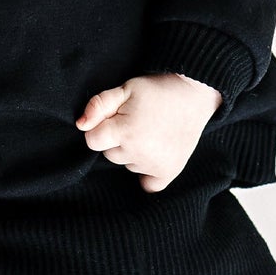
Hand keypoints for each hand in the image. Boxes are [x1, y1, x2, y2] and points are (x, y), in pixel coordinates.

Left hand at [75, 73, 224, 192]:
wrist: (194, 93)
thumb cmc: (157, 89)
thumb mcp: (125, 88)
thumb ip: (98, 105)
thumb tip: (81, 125)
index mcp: (125, 131)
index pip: (93, 141)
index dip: (101, 127)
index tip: (116, 117)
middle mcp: (139, 152)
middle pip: (110, 154)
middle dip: (117, 139)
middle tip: (137, 122)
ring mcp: (155, 165)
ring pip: (127, 165)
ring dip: (133, 152)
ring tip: (151, 131)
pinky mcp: (169, 172)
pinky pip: (148, 185)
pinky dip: (147, 174)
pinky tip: (153, 157)